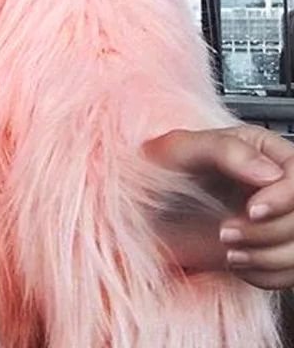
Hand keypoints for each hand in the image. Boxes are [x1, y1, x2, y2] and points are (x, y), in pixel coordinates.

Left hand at [143, 125, 293, 289]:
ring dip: (267, 257)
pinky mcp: (271, 247)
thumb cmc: (158, 168)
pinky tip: (235, 261)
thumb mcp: (182, 148)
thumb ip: (226, 150)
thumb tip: (270, 171)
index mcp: (263, 150)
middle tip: (226, 232)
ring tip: (228, 249)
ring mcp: (277, 218)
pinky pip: (288, 273)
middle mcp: (277, 183)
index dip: (284, 198)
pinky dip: (264, 274)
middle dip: (267, 232)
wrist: (144, 203)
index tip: (252, 210)